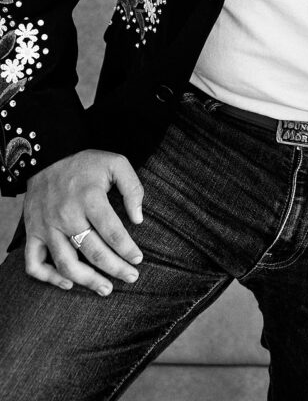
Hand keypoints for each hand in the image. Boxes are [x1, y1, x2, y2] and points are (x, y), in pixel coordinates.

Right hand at [23, 149, 143, 294]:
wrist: (46, 156)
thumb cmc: (85, 163)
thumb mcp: (115, 163)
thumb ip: (132, 187)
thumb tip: (138, 218)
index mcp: (90, 198)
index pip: (112, 232)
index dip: (127, 250)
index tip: (138, 259)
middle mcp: (67, 215)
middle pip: (93, 252)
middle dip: (115, 269)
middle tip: (131, 277)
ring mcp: (47, 227)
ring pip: (66, 264)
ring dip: (87, 281)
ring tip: (106, 289)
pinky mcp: (31, 232)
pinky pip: (34, 263)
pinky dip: (49, 278)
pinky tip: (67, 283)